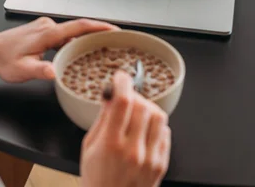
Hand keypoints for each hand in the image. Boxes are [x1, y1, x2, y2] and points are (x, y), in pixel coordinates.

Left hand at [0, 17, 118, 82]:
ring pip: (72, 31)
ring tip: (102, 48)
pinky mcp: (43, 31)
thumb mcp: (22, 70)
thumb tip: (55, 72)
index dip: (99, 27)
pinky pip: (65, 34)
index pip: (79, 26)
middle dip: (99, 33)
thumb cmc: (3, 59)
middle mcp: (48, 26)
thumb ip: (40, 70)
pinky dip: (75, 40)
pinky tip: (80, 51)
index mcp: (47, 33)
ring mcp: (45, 27)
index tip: (115, 30)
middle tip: (116, 43)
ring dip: (87, 38)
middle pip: (79, 27)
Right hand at [80, 71, 170, 186]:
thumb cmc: (96, 178)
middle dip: (134, 96)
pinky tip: (144, 130)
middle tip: (126, 98)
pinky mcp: (161, 164)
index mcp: (111, 144)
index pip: (123, 101)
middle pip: (143, 106)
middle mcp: (133, 150)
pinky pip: (166, 133)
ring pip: (159, 116)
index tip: (120, 78)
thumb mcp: (89, 147)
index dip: (123, 82)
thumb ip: (102, 119)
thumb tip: (110, 96)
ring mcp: (150, 158)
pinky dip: (156, 125)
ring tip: (137, 114)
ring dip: (148, 109)